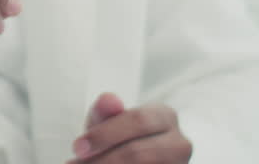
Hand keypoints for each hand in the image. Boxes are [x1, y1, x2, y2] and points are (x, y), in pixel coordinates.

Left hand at [68, 93, 192, 162]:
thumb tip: (109, 100)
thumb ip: (105, 111)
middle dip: (104, 160)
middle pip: (139, 152)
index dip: (104, 135)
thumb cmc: (117, 138)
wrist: (130, 157)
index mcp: (164, 116)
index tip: (78, 148)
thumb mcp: (106, 122)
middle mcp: (179, 142)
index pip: (138, 121)